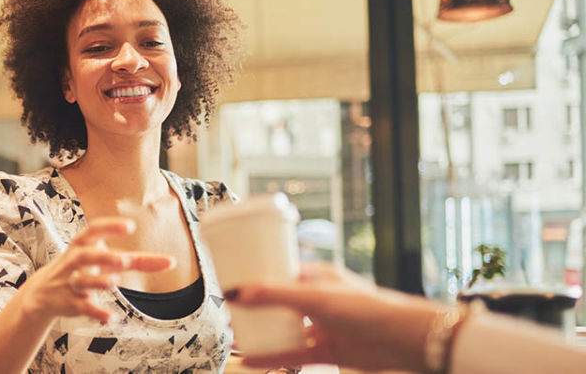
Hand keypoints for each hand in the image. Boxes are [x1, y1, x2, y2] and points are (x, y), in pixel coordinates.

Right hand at [16, 218, 174, 324]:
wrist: (42, 292)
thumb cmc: (83, 269)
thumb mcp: (106, 260)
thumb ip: (138, 261)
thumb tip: (170, 261)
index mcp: (83, 244)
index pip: (93, 230)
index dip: (110, 227)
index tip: (130, 226)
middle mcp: (74, 261)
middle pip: (86, 256)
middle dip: (103, 257)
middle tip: (124, 260)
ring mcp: (71, 282)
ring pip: (82, 281)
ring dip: (97, 281)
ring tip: (114, 283)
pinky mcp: (69, 303)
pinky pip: (82, 307)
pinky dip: (96, 312)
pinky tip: (110, 318)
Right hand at [226, 262, 437, 372]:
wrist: (404, 340)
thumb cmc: (366, 308)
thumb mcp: (314, 297)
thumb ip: (274, 295)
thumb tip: (235, 292)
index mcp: (317, 277)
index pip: (280, 272)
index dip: (256, 276)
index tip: (231, 279)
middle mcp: (318, 299)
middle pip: (279, 302)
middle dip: (254, 307)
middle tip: (228, 310)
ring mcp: (322, 326)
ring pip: (284, 329)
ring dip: (261, 332)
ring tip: (235, 333)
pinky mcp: (326, 350)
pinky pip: (292, 354)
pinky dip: (270, 356)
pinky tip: (249, 359)